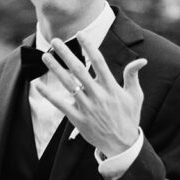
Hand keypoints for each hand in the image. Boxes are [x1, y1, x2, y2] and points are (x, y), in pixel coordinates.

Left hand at [36, 35, 146, 155]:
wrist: (122, 145)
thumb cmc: (128, 118)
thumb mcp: (135, 96)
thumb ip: (132, 76)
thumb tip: (141, 60)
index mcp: (111, 87)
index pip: (98, 61)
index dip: (89, 46)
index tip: (80, 34)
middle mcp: (97, 95)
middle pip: (79, 69)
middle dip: (66, 53)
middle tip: (55, 40)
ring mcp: (86, 107)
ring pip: (68, 84)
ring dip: (56, 69)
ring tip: (45, 56)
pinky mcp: (77, 119)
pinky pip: (60, 104)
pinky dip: (48, 94)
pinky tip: (38, 85)